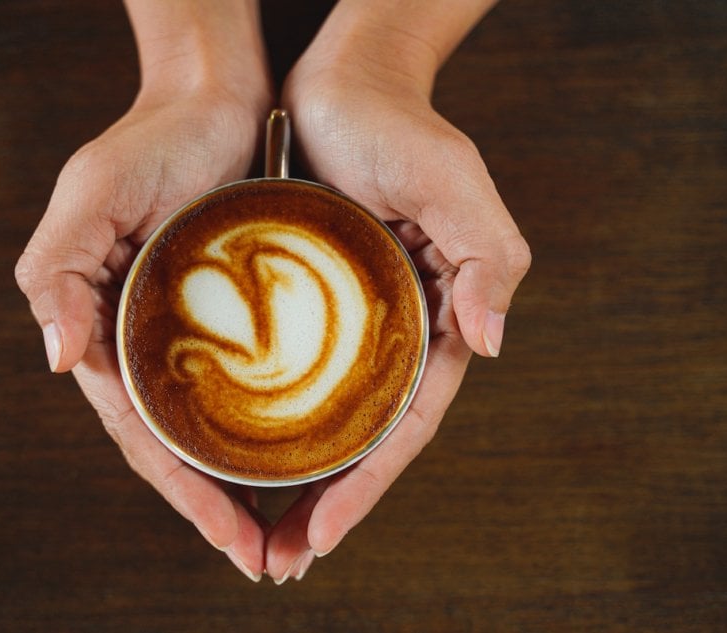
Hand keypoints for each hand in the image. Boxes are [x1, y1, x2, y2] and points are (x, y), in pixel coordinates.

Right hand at [16, 1, 275, 581]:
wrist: (214, 99)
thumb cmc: (151, 142)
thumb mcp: (92, 195)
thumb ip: (57, 270)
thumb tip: (53, 357)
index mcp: (108, 337)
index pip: (146, 437)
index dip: (186, 496)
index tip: (234, 543)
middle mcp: (151, 349)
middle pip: (185, 450)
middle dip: (222, 512)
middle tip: (273, 563)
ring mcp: (195, 339)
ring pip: (222, 431)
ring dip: (252, 486)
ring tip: (294, 535)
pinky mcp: (237, 320)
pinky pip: (257, 386)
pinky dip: (276, 427)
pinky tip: (310, 456)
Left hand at [265, 2, 530, 581]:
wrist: (342, 86)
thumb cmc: (400, 130)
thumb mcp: (454, 182)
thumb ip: (490, 259)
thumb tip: (492, 342)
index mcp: (435, 326)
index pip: (403, 429)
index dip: (365, 490)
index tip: (318, 537)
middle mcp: (393, 339)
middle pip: (360, 444)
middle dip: (324, 510)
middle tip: (276, 566)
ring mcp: (350, 329)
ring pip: (322, 424)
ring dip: (292, 485)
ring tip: (251, 536)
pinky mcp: (308, 310)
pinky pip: (288, 379)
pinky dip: (268, 425)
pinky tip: (234, 456)